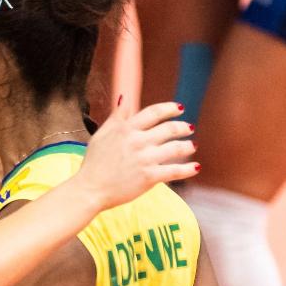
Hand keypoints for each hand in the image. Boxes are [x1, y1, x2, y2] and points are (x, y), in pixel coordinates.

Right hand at [71, 99, 194, 210]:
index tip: (179, 108)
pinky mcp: (150, 177)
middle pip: (168, 129)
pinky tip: (195, 167)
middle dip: (182, 127)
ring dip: (187, 146)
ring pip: (175, 148)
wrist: (90, 189)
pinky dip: (187, 169)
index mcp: (126, 129)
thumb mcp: (102, 134)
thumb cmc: (94, 163)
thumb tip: (124, 97)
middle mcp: (138, 141)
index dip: (169, 108)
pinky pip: (174, 171)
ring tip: (193, 146)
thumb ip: (117, 116)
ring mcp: (145, 159)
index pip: (154, 113)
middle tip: (189, 128)